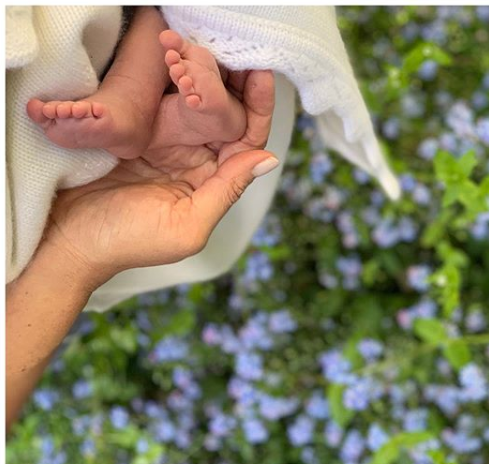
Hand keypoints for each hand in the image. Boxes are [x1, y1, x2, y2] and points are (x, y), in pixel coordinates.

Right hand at [41, 70, 277, 290]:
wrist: (67, 238)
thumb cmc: (128, 242)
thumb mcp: (187, 225)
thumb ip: (226, 190)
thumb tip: (268, 159)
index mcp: (212, 179)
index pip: (247, 138)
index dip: (259, 106)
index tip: (261, 73)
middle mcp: (194, 155)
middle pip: (223, 110)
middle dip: (229, 78)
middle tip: (227, 47)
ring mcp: (163, 137)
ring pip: (193, 95)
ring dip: (199, 68)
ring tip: (199, 43)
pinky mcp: (134, 125)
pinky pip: (158, 93)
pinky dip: (168, 73)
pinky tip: (171, 51)